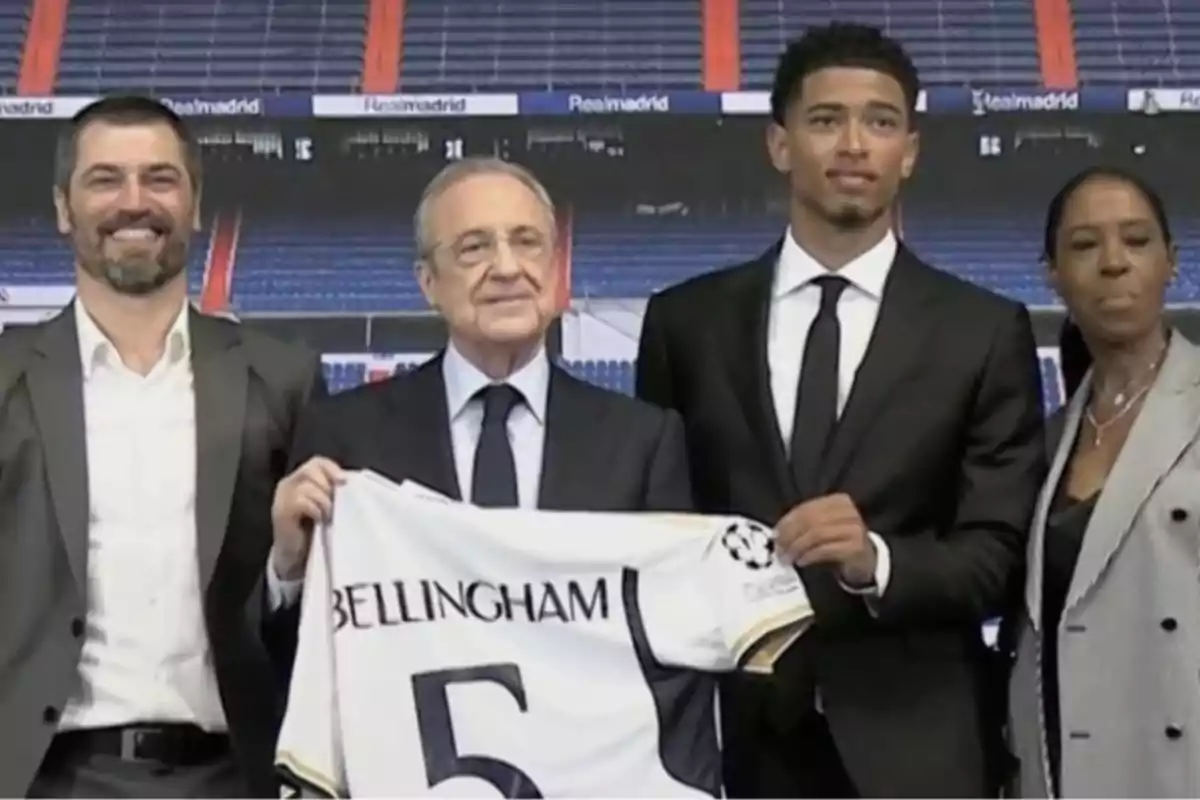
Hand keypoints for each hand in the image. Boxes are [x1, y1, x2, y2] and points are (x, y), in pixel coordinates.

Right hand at [271, 457, 345, 579]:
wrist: (295, 556)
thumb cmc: (314, 529)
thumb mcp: (324, 505)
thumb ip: (331, 491)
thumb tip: (348, 481)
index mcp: (299, 479)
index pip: (317, 462)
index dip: (332, 468)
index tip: (345, 481)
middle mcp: (288, 483)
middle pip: (311, 470)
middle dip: (328, 486)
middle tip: (334, 504)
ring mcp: (282, 497)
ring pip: (309, 486)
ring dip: (325, 501)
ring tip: (328, 515)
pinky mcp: (281, 511)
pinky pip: (303, 501)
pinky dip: (316, 509)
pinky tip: (320, 520)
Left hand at [776, 493, 876, 586]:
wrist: (867, 561)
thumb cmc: (839, 543)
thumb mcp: (823, 528)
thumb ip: (804, 525)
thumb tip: (777, 533)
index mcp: (838, 501)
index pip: (806, 508)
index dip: (787, 522)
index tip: (775, 536)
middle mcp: (849, 512)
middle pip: (810, 520)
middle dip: (790, 536)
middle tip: (779, 550)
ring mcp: (855, 528)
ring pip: (817, 534)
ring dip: (797, 547)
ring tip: (788, 558)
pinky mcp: (856, 547)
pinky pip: (826, 549)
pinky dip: (810, 555)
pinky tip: (802, 561)